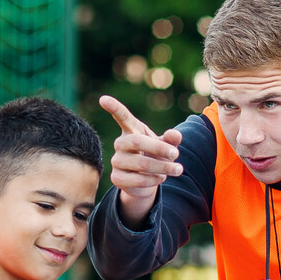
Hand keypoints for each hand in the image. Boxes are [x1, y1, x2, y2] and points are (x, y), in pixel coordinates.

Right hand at [98, 95, 183, 225]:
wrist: (147, 180)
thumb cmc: (155, 156)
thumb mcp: (166, 146)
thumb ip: (171, 139)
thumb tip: (176, 134)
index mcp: (131, 130)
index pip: (121, 116)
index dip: (114, 108)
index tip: (103, 99)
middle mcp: (120, 144)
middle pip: (137, 141)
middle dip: (160, 148)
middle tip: (176, 154)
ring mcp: (116, 161)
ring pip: (141, 163)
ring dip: (163, 167)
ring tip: (177, 169)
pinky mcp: (116, 178)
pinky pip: (138, 180)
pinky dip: (154, 180)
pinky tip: (161, 178)